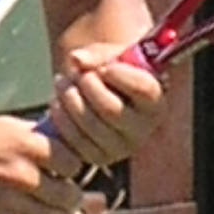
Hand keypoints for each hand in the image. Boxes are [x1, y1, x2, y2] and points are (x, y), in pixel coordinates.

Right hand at [0, 113, 88, 213]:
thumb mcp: (7, 126)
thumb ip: (39, 137)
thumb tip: (67, 145)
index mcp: (26, 145)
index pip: (73, 164)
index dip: (72, 168)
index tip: (65, 170)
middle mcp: (20, 174)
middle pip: (69, 196)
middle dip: (71, 195)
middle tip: (65, 193)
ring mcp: (8, 203)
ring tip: (58, 213)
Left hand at [45, 40, 164, 166]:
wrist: (100, 95)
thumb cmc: (110, 71)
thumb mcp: (110, 57)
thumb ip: (97, 55)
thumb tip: (76, 59)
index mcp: (155, 102)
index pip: (145, 89)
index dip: (121, 76)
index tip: (105, 67)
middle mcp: (142, 130)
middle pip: (111, 109)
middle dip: (87, 86)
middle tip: (77, 74)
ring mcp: (120, 148)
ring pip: (89, 123)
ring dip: (69, 98)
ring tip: (62, 82)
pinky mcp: (97, 158)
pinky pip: (74, 140)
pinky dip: (61, 118)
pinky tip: (58, 103)